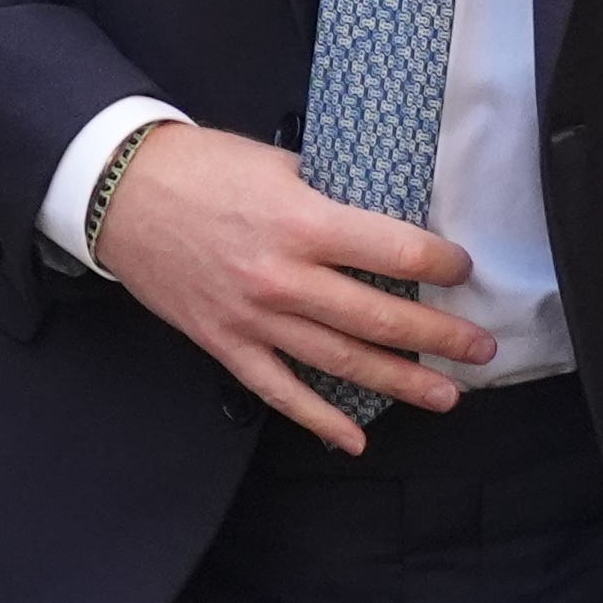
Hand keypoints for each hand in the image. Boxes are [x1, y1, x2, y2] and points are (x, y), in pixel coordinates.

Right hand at [87, 122, 494, 447]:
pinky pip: (280, 392)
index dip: (441, 265)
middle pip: (380, 318)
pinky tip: (355, 439)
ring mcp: (254, 317)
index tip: (463, 270)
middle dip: (439, 337)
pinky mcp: (226, 343)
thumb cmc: (202, 168)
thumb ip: (331, 197)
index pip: (395, 252)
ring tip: (445, 395)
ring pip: (341, 362)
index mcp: (304, 222)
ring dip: (400, 383)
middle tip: (480, 349)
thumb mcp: (279, 163)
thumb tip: (383, 222)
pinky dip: (320, 420)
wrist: (122, 192)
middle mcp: (284, 277)